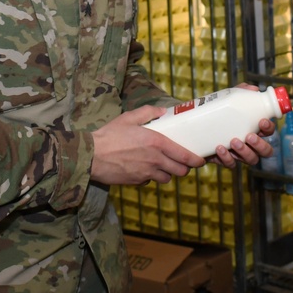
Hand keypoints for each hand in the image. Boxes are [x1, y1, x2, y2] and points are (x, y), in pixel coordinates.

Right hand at [91, 105, 205, 185]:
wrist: (91, 156)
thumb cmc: (109, 135)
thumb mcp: (129, 117)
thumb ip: (148, 112)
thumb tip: (161, 111)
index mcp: (157, 143)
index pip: (184, 156)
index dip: (196, 160)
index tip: (201, 160)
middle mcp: (155, 160)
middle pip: (180, 171)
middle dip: (184, 168)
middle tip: (183, 162)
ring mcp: (146, 173)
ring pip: (167, 179)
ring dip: (168, 173)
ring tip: (164, 165)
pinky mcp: (136, 182)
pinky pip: (150, 181)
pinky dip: (152, 177)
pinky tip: (145, 169)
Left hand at [207, 83, 277, 168]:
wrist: (196, 125)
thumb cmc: (219, 111)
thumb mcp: (229, 99)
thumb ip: (241, 92)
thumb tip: (253, 89)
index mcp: (254, 128)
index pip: (269, 131)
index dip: (269, 127)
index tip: (262, 121)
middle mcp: (250, 143)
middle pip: (266, 151)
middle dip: (260, 145)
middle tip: (249, 136)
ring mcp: (239, 153)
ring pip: (251, 160)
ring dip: (245, 152)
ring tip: (234, 141)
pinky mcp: (225, 159)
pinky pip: (231, 164)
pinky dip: (226, 157)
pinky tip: (219, 148)